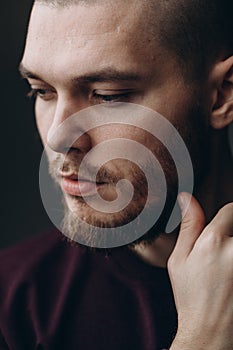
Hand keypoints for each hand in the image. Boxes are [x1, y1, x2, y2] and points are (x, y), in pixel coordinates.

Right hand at [168, 193, 232, 349]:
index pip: (231, 209)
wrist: (211, 330)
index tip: (223, 231)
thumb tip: (187, 198)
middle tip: (224, 255)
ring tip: (227, 267)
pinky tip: (231, 276)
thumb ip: (188, 226)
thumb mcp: (179, 260)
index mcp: (213, 242)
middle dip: (232, 235)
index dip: (226, 218)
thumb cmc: (192, 296)